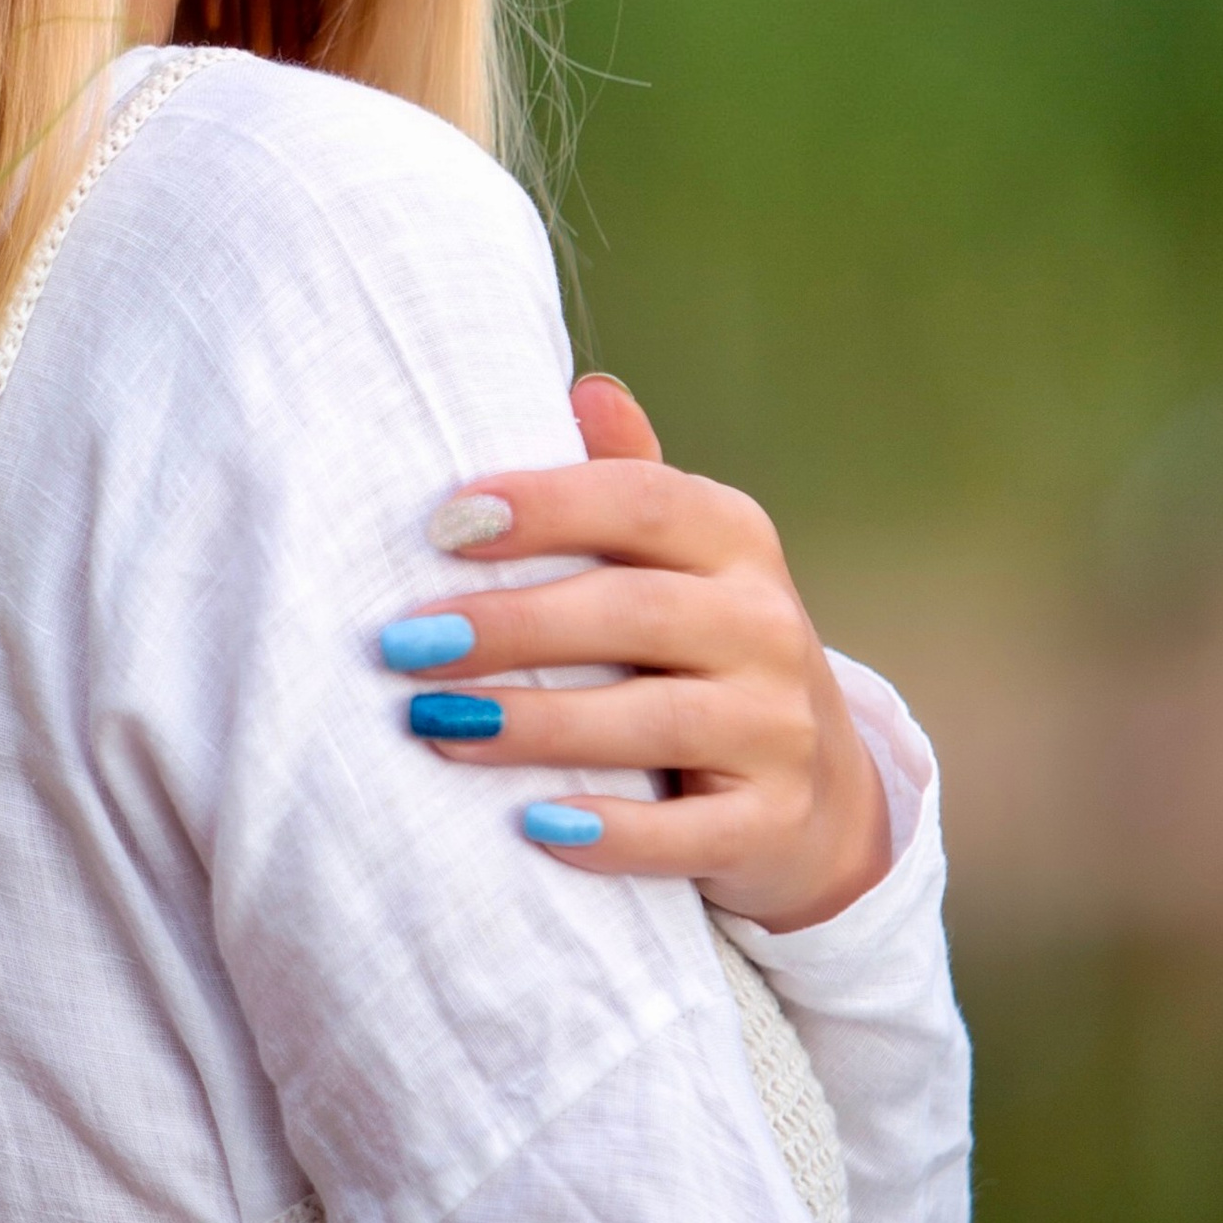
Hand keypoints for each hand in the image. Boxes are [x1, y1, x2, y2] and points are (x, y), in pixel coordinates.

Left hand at [381, 374, 890, 931]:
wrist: (818, 797)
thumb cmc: (703, 654)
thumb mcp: (681, 561)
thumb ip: (629, 482)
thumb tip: (585, 389)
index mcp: (735, 539)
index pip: (643, 500)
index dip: (545, 506)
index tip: (443, 525)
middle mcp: (768, 624)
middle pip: (634, 611)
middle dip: (511, 625)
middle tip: (404, 644)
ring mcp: (780, 729)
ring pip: (654, 721)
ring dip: (535, 725)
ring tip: (436, 727)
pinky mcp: (774, 823)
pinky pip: (687, 833)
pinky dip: (609, 832)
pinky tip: (532, 826)